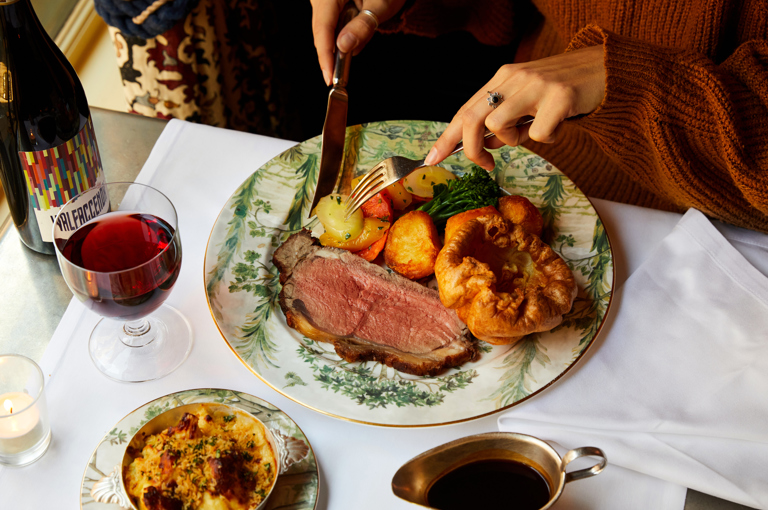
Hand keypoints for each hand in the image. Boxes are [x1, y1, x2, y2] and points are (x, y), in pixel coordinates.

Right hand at [310, 0, 405, 84]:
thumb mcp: (380, 5)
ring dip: (339, 46)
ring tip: (350, 57)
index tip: (329, 77)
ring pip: (326, 30)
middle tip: (338, 79)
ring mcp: (323, 1)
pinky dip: (343, 36)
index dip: (325, 55)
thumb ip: (363, 26)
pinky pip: (332, 25)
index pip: (322, 28)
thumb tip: (343, 47)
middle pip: (321, 31)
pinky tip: (355, 40)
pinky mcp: (329, 5)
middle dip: (330, 55)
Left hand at [424, 45, 605, 169]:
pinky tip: (559, 127)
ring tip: (533, 132)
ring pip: (499, 126)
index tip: (432, 159)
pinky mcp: (560, 96)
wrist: (606, 69)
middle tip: (486, 165)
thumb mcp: (526, 99)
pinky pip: (539, 133)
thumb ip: (504, 118)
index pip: (464, 110)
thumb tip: (484, 145)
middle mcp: (514, 78)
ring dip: (514, 141)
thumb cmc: (562, 89)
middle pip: (473, 119)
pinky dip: (548, 138)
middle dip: (472, 150)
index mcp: (502, 78)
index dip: (446, 137)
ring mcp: (536, 85)